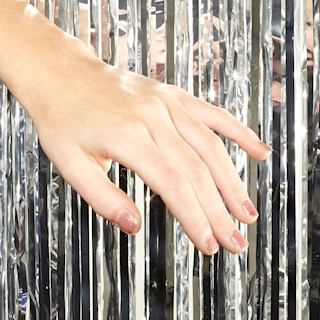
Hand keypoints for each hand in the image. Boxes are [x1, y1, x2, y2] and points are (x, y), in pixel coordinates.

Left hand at [28, 52, 270, 254]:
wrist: (59, 73)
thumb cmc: (61, 121)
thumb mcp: (70, 165)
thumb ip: (103, 198)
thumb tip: (135, 227)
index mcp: (126, 136)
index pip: (173, 185)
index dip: (195, 218)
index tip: (209, 245)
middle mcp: (152, 117)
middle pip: (197, 170)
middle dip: (219, 210)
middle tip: (237, 243)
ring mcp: (164, 102)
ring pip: (209, 145)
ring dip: (232, 181)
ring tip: (248, 214)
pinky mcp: (170, 94)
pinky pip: (211, 113)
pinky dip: (237, 132)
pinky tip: (260, 151)